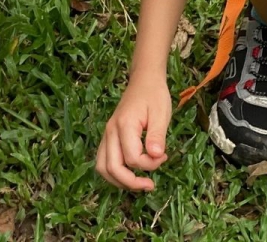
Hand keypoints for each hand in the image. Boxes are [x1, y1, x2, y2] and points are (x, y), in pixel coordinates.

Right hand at [96, 76, 172, 191]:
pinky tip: (131, 174)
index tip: (164, 156)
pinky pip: (104, 161)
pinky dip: (115, 173)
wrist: (144, 81)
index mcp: (124, 125)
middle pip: (111, 168)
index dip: (150, 165)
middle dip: (131, 182)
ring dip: (119, 181)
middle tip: (150, 185)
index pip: (132, 158)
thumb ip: (157, 136)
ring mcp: (107, 135)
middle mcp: (110, 132)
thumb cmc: (154, 95)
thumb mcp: (161, 114)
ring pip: (103, 167)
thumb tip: (156, 156)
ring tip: (139, 184)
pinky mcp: (108, 138)